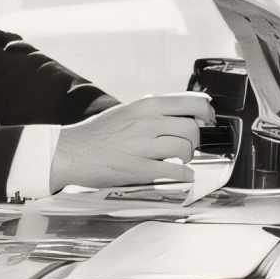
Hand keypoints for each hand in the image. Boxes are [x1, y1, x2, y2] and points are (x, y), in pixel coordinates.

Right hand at [49, 93, 213, 190]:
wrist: (71, 152)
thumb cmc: (98, 133)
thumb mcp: (127, 110)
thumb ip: (153, 110)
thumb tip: (181, 110)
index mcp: (146, 106)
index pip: (192, 103)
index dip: (207, 112)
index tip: (209, 119)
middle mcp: (148, 123)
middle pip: (192, 129)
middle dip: (195, 140)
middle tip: (189, 145)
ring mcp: (144, 147)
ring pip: (185, 149)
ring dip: (188, 157)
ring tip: (180, 160)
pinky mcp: (139, 170)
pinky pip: (174, 172)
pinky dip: (184, 175)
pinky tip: (182, 175)